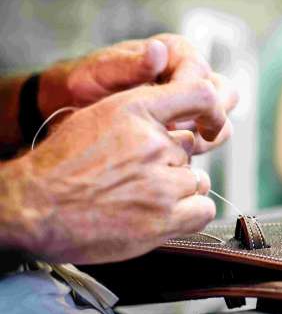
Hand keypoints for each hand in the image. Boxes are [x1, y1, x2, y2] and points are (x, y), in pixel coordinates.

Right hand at [11, 80, 227, 263]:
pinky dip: (191, 212)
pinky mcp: (164, 219)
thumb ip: (144, 114)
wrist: (35, 207)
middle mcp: (153, 142)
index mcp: (136, 109)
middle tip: (141, 175)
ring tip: (145, 196)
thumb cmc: (63, 165)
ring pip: (197, 180)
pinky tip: (165, 213)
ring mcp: (161, 182)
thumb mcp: (101, 117)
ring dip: (179, 189)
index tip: (212, 125)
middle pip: (190, 148)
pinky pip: (203, 210)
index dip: (213, 111)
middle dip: (172, 161)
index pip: (200, 94)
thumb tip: (182, 123)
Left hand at [38, 34, 237, 152]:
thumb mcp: (101, 73)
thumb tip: (157, 52)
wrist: (74, 107)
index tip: (166, 122)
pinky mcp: (190, 124)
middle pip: (225, 94)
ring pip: (223, 119)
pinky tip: (172, 156)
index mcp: (175, 52)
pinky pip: (208, 138)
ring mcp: (193, 101)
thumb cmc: (85, 84)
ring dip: (206, 137)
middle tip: (178, 134)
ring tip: (175, 148)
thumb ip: (130, 65)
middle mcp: (190, 74)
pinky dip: (197, 148)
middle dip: (209, 118)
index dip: (188, 101)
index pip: (201, 75)